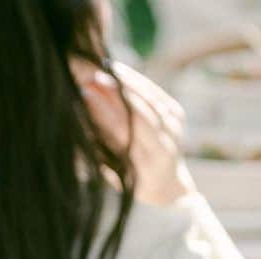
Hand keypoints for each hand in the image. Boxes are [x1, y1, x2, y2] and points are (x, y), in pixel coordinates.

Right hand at [75, 59, 194, 206]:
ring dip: (124, 82)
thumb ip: (104, 150)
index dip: (104, 112)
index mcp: (150, 164)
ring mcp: (175, 127)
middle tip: (92, 77)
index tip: (84, 96)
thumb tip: (82, 120)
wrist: (169, 186)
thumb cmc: (132, 184)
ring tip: (102, 69)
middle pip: (140, 112)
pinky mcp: (177, 114)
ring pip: (149, 98)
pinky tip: (118, 71)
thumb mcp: (117, 173)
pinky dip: (136, 81)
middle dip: (115, 93)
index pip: (125, 131)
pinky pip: (155, 93)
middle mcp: (167, 144)